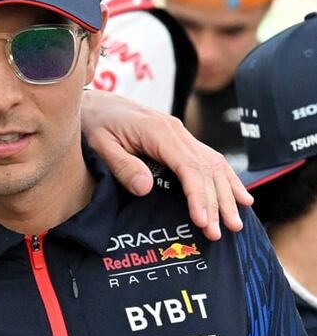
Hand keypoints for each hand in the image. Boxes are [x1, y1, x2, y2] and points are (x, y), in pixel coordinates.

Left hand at [81, 90, 251, 239]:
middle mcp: (175, 131)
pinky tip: (240, 197)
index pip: (189, 167)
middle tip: (221, 232)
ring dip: (227, 194)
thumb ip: (122, 165)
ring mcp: (180, 134)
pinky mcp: (179, 139)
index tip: (203, 221)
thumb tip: (146, 188)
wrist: (94, 103)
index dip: (198, 195)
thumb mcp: (100, 145)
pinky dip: (225, 179)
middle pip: (206, 168)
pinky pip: (208, 159)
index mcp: (158, 132)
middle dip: (217, 202)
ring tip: (236, 223)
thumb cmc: (94, 124)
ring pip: (214, 164)